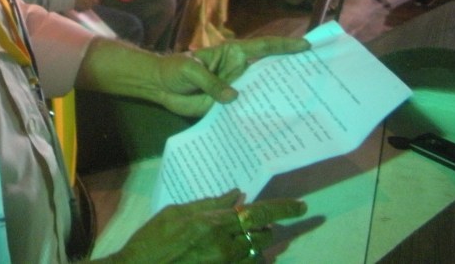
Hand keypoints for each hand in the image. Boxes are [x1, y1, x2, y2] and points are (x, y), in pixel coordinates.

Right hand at [98, 190, 306, 263]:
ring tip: (238, 238)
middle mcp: (224, 246)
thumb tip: (237, 196)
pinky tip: (238, 253)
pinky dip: (248, 258)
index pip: (258, 213)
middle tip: (256, 221)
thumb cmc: (152, 240)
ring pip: (256, 254)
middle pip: (261, 235)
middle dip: (263, 226)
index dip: (283, 209)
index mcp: (212, 223)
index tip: (301, 206)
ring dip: (255, 244)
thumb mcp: (176, 213)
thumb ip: (209, 204)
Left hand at [153, 37, 309, 117]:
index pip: (263, 48)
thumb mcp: (191, 70)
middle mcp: (240, 71)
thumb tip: (233, 98)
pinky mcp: (227, 108)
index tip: (306, 47)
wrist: (160, 87)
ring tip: (300, 108)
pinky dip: (256, 119)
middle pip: (268, 72)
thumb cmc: (175, 69)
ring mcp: (235, 90)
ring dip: (276, 101)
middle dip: (289, 75)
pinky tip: (271, 128)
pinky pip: (245, 113)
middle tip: (314, 82)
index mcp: (234, 54)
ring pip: (260, 94)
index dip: (284, 47)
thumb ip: (211, 82)